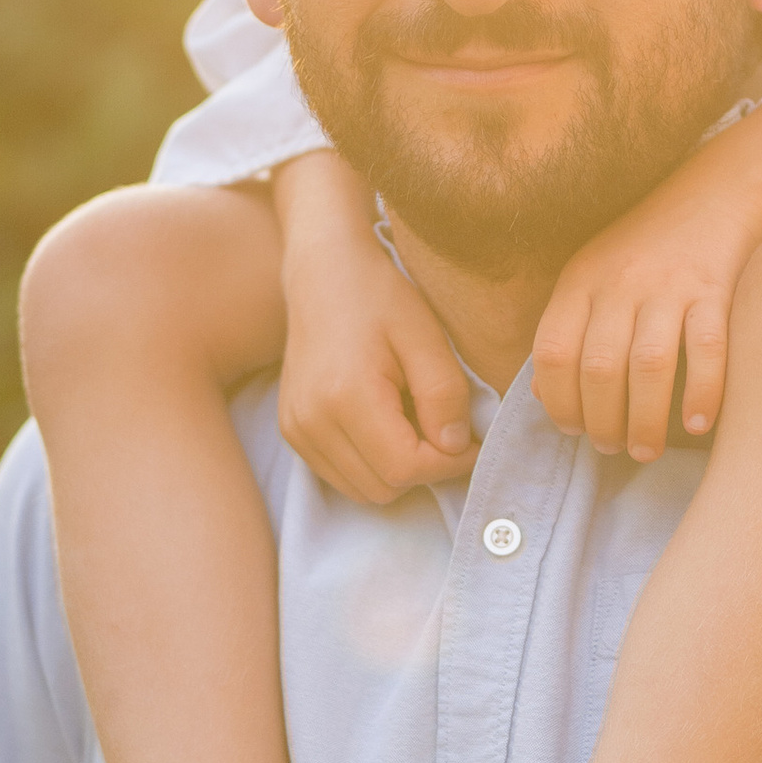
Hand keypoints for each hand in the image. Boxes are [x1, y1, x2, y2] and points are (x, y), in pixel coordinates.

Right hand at [276, 152, 476, 504]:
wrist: (324, 272)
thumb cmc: (379, 296)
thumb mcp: (426, 336)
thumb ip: (445, 395)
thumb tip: (455, 448)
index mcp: (345, 396)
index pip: (405, 468)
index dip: (448, 463)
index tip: (470, 438)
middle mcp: (311, 421)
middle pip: (383, 487)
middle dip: (424, 468)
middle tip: (444, 427)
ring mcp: (295, 429)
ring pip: (362, 490)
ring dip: (397, 470)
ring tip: (414, 422)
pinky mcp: (291, 430)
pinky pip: (340, 475)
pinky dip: (371, 464)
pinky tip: (385, 424)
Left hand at [531, 91, 761, 457]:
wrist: (720, 188)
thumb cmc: (652, 244)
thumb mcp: (596, 271)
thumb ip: (571, 325)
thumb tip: (548, 394)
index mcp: (582, 278)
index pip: (552, 351)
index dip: (557, 400)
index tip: (572, 429)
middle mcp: (620, 281)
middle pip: (599, 368)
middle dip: (602, 422)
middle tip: (613, 449)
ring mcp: (669, 284)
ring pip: (649, 367)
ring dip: (646, 421)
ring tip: (646, 451)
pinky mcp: (716, 288)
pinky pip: (707, 350)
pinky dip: (702, 394)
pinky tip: (698, 425)